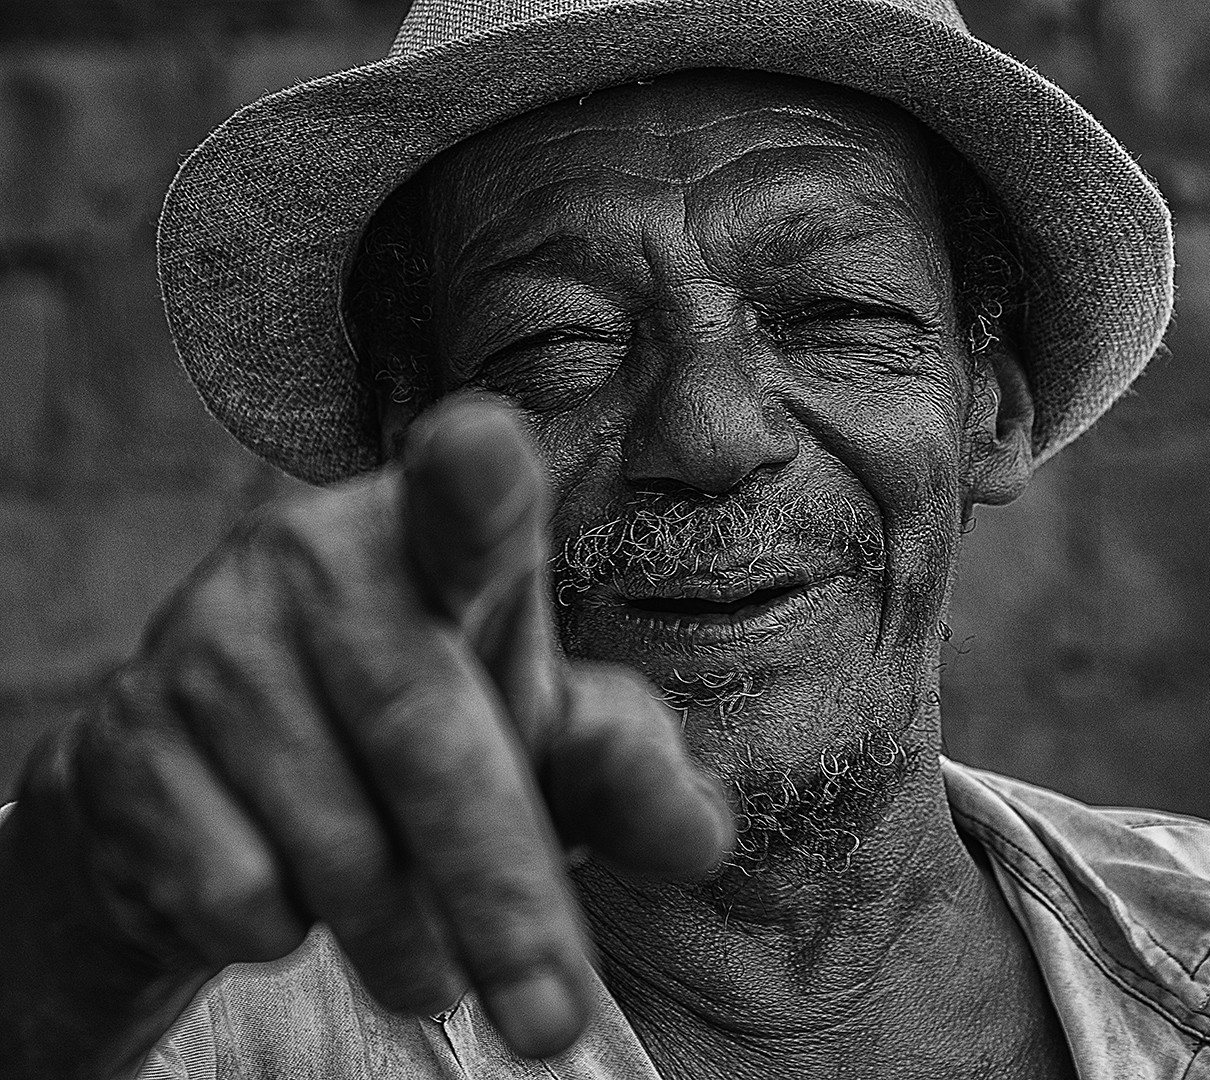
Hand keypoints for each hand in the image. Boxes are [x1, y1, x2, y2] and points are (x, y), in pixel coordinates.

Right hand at [21, 396, 731, 1067]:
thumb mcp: (541, 741)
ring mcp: (202, 644)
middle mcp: (310, 560)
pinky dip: (292, 933)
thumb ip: (627, 772)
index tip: (484, 450)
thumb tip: (700, 839)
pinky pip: (237, 893)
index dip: (473, 478)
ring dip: (407, 938)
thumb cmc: (425, 734)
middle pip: (426, 740)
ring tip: (429, 951)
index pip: (462, 497)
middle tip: (551, 1020)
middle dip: (503, 898)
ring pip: (335, 846)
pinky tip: (293, 888)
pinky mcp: (118, 743)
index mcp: (434, 536)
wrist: (215, 783)